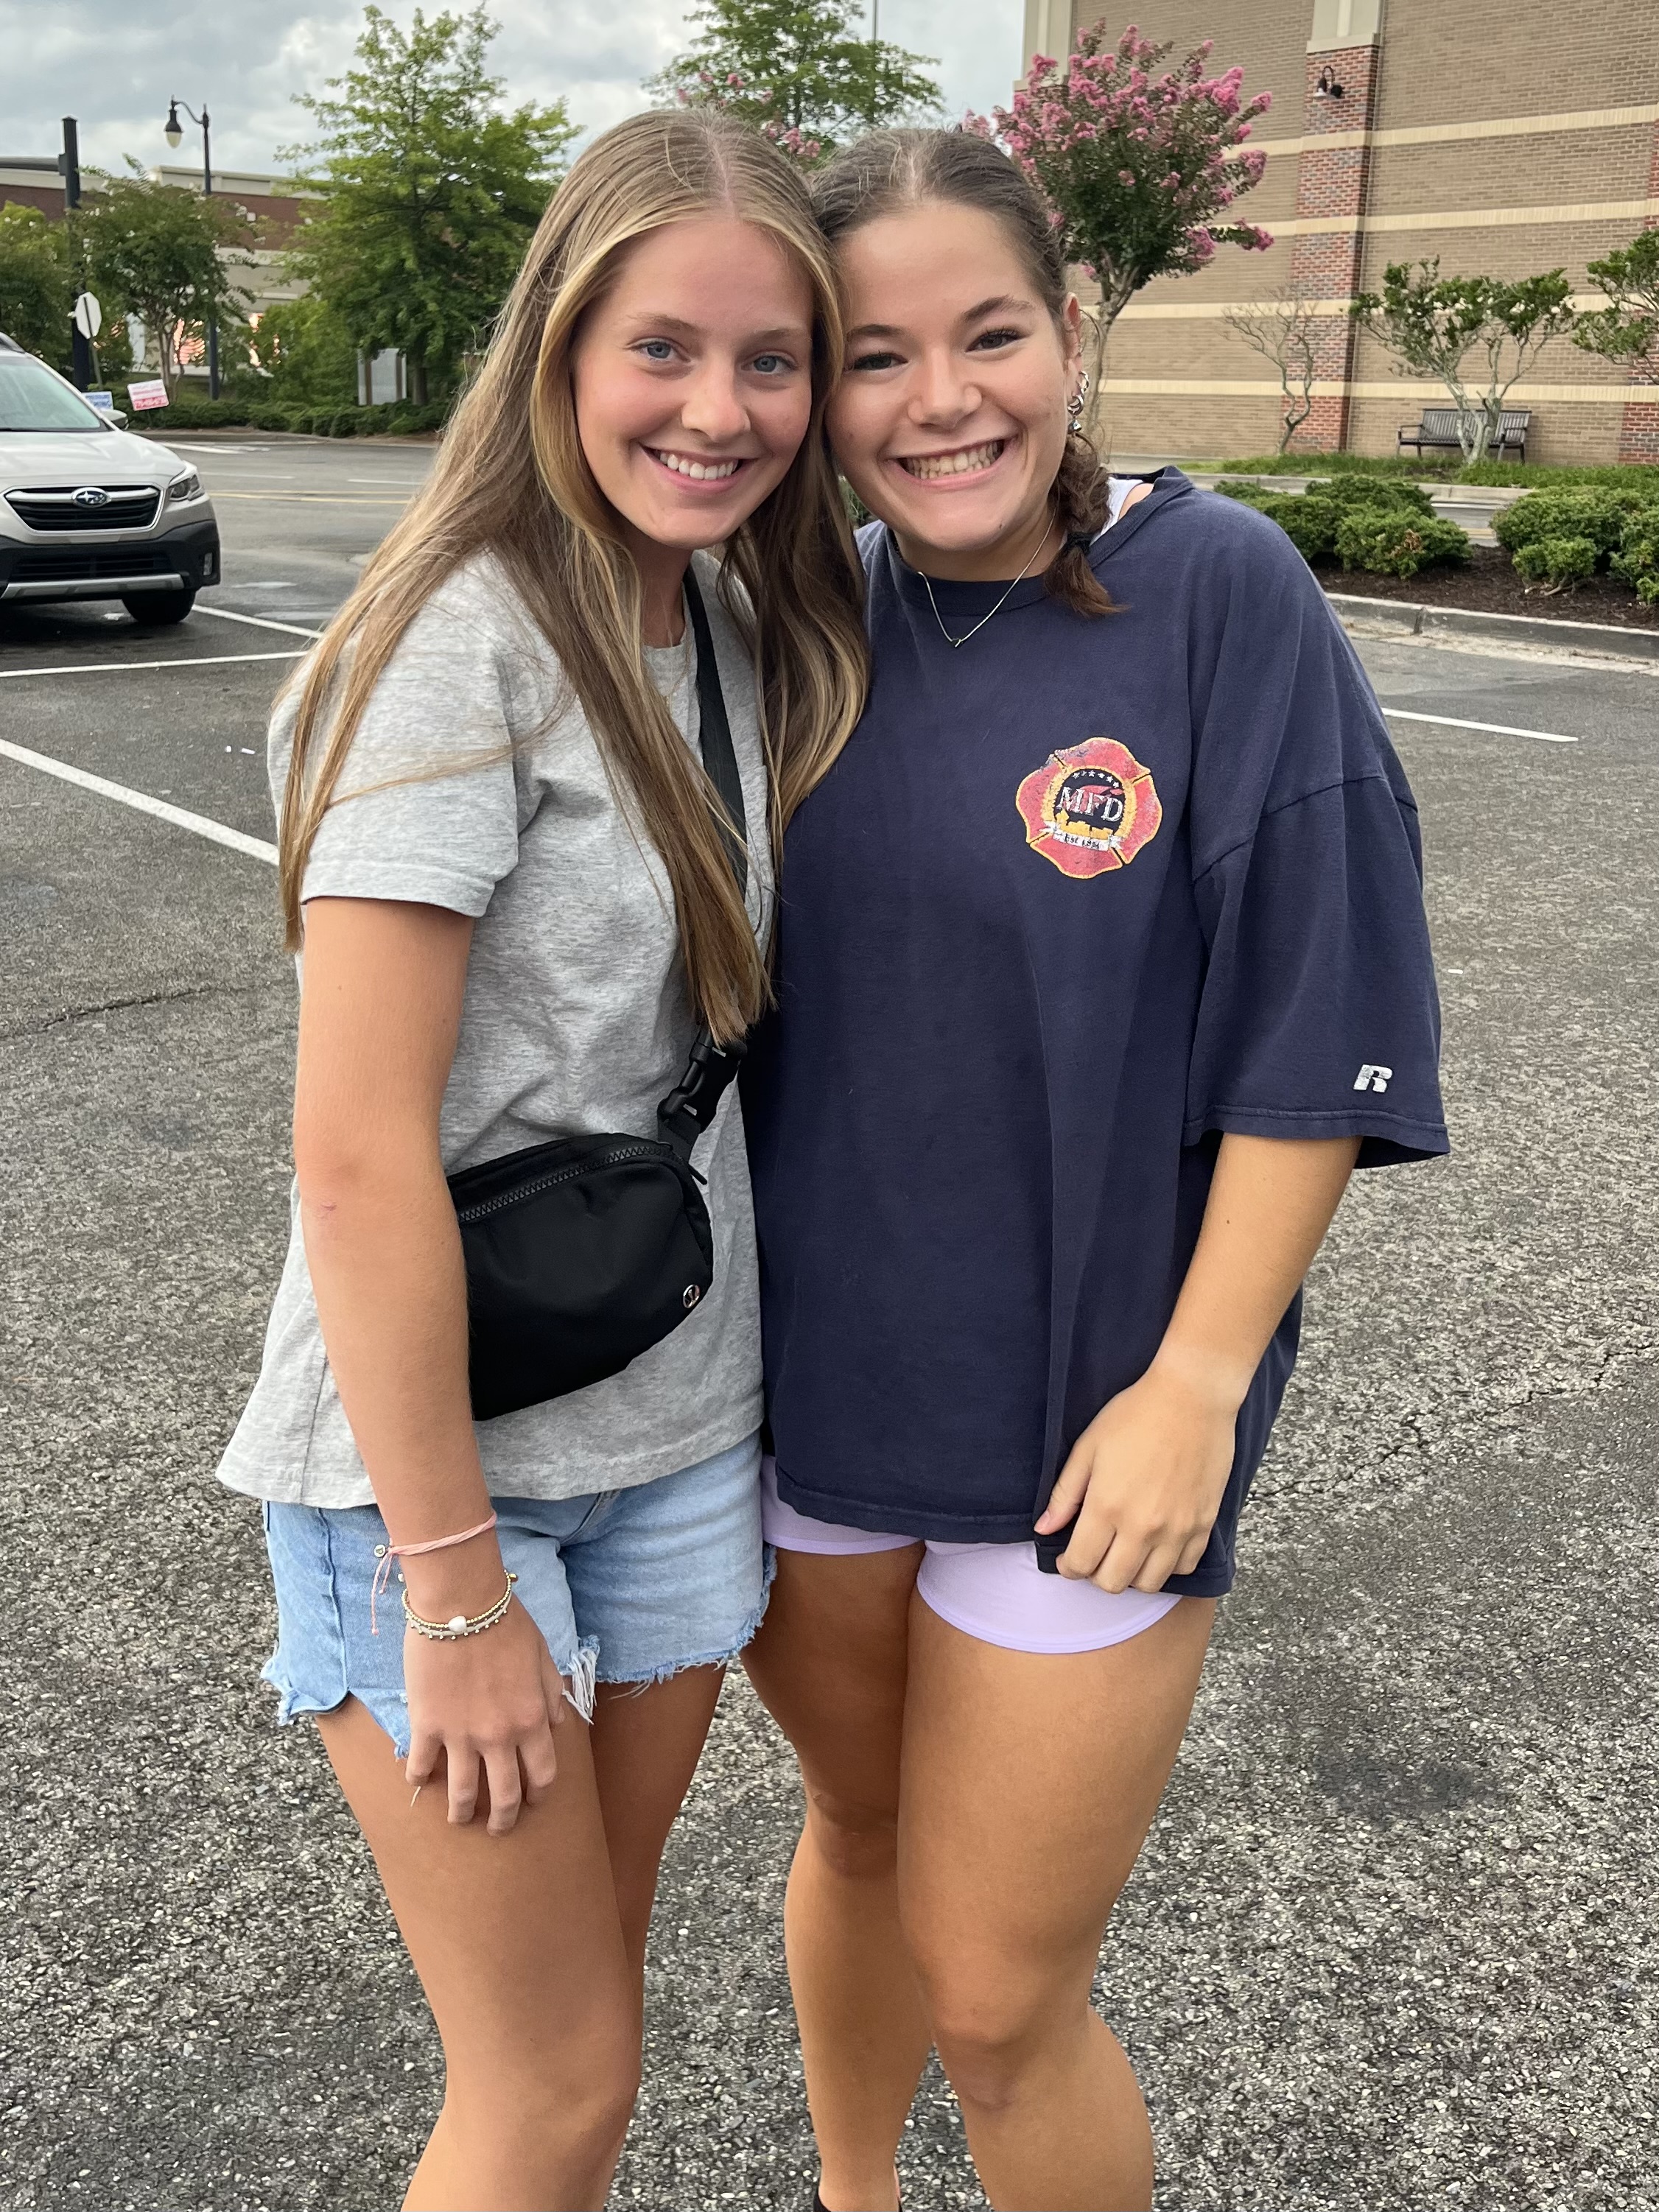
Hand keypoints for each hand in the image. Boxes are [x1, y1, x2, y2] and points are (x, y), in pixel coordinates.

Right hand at [403, 1597, 566, 1835]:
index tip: (532, 1802)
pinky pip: (421, 1765)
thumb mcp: (543, 1656)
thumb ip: (550, 1695)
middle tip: (497, 1828)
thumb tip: (556, 1725)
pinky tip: (418, 1781)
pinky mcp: (427, 1726)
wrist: (461, 1603)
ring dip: (462, 1813)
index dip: (538, 1795)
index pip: (542, 1774)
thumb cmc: (506, 1623)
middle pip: (504, 1795)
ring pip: (462, 1793)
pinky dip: (419, 1779)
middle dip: (502, 1819)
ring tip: (459, 1819)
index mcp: (532, 1720)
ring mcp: (461, 1735)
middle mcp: (499, 1736)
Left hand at [1035, 1354, 1240, 1593]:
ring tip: (1125, 1551)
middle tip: (1095, 1554)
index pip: (1081, 1564)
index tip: (1068, 1559)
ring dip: (1131, 1575)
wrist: (1192, 1397)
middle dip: (1096, 1575)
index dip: (1068, 1567)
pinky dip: (1168, 1565)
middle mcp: (1143, 1527)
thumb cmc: (1135, 1415)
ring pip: (1149, 1584)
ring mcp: (1177, 1529)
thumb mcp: (1088, 1447)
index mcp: (1107, 1506)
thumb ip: (1065, 1494)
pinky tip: (1157, 1545)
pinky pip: (1185, 1567)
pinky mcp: (1204, 1524)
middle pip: (1113, 1583)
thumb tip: (1044, 1529)